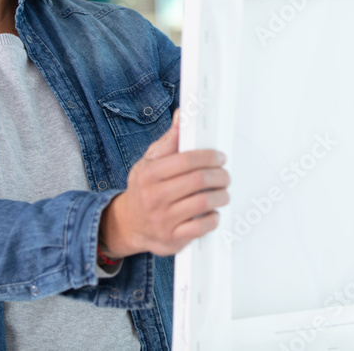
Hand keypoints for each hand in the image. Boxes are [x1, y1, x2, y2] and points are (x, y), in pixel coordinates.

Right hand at [99, 108, 230, 257]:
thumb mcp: (150, 161)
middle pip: (198, 181)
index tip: (219, 157)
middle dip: (219, 176)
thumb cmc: (143, 189)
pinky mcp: (172, 238)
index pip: (186, 160)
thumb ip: (170, 140)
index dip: (208, 157)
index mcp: (149, 175)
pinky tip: (213, 212)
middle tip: (224, 175)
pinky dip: (213, 218)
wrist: (128, 224)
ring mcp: (163, 219)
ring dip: (221, 196)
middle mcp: (154, 197)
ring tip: (223, 192)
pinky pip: (201, 227)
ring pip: (203, 203)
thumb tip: (183, 115)